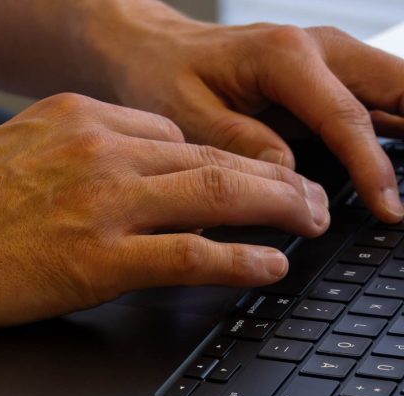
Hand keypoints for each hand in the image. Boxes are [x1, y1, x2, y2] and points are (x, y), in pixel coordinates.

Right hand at [0, 94, 328, 334]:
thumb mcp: (10, 158)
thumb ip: (68, 162)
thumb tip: (107, 189)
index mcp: (76, 119)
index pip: (169, 133)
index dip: (212, 160)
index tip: (238, 179)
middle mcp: (98, 148)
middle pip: (209, 152)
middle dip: (270, 173)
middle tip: (308, 192)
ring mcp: (102, 201)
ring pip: (216, 191)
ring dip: (275, 207)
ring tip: (310, 220)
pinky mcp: (98, 257)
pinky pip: (191, 251)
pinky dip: (240, 257)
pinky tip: (270, 263)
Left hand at [93, 4, 403, 221]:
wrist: (154, 52)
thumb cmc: (164, 77)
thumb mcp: (190, 116)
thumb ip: (241, 145)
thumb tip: (288, 180)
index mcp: (285, 57)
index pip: (346, 117)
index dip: (373, 168)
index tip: (390, 208)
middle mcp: (317, 49)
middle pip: (398, 84)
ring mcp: (326, 61)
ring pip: (393, 89)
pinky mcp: (322, 79)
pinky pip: (373, 102)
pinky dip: (394, 129)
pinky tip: (400, 162)